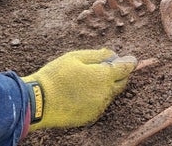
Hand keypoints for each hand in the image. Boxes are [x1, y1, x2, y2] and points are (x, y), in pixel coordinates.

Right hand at [22, 49, 136, 130]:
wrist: (39, 102)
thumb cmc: (56, 76)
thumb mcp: (75, 57)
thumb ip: (98, 55)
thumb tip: (113, 54)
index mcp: (103, 76)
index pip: (125, 69)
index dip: (129, 62)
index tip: (132, 60)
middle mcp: (105, 94)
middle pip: (121, 83)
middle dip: (119, 74)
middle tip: (109, 67)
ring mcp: (99, 107)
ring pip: (110, 94)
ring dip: (107, 86)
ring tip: (89, 80)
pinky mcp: (90, 117)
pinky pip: (100, 105)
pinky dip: (97, 97)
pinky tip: (82, 93)